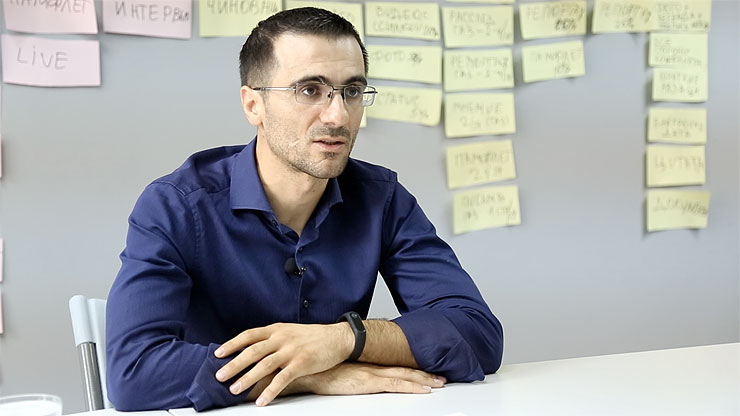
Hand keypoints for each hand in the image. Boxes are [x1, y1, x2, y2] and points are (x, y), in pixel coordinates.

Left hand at [214, 323, 352, 405]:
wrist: (337, 338)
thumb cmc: (312, 337)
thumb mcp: (289, 332)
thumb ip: (271, 339)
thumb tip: (250, 350)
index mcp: (276, 330)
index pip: (249, 335)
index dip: (232, 344)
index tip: (218, 353)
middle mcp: (281, 338)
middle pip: (252, 351)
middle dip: (234, 364)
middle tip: (219, 376)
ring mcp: (291, 351)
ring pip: (264, 365)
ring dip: (247, 378)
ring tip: (235, 389)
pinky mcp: (302, 363)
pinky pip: (282, 379)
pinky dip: (270, 391)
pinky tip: (261, 401)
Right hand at [294, 363, 446, 395]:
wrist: (308, 369)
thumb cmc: (319, 372)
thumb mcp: (338, 373)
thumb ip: (349, 375)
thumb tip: (352, 379)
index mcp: (367, 365)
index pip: (394, 367)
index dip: (411, 369)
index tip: (425, 372)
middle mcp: (372, 367)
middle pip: (404, 370)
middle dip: (424, 375)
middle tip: (440, 378)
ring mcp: (372, 374)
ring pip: (405, 377)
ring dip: (423, 380)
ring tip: (439, 384)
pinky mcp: (368, 382)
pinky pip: (395, 385)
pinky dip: (412, 387)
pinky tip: (424, 390)